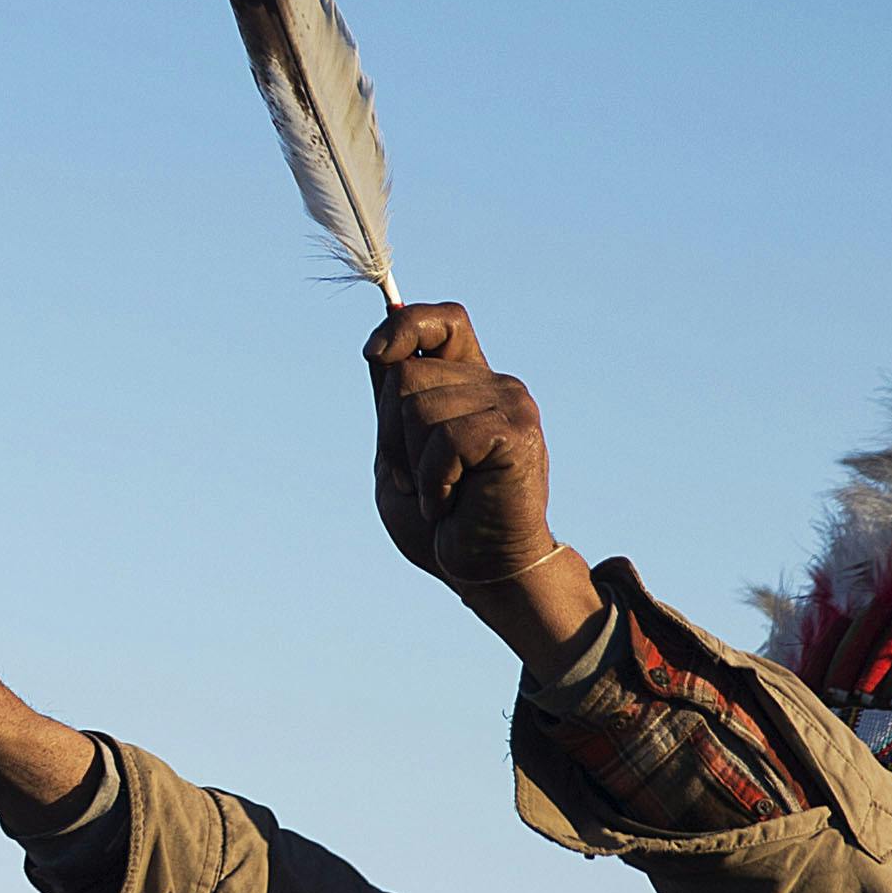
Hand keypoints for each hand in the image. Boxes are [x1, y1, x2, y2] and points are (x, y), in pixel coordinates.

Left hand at [367, 305, 603, 663]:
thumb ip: (392, 402)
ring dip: (412, 465)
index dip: (405, 326)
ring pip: (418, 408)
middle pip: (405, 373)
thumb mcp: (398, 453)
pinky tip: (451, 504)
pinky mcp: (517, 432)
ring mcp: (511, 403)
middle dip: (390, 436)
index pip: (444, 320)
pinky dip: (434, 482)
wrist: (482, 572)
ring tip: (440, 494)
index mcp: (469, 383)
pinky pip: (446, 439)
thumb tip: (378, 345)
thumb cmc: (440, 522)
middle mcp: (495, 384)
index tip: (374, 356)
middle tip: (418, 480)